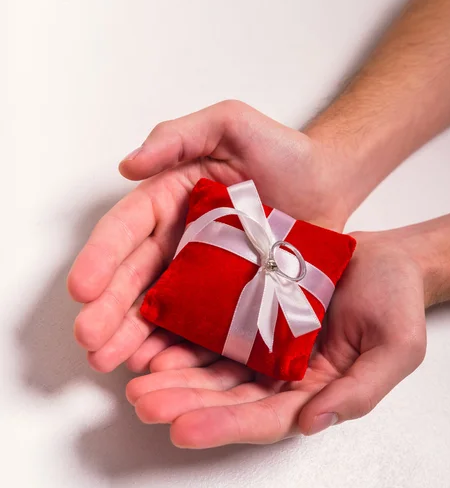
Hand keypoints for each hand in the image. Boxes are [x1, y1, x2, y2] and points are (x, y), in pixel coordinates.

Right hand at [67, 101, 349, 371]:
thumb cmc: (282, 151)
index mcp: (169, 199)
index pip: (127, 229)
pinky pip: (198, 324)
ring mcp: (201, 273)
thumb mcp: (229, 123)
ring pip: (158, 306)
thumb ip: (179, 136)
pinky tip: (156, 364)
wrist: (328, 184)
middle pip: (134, 276)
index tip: (83, 289)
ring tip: (110, 360)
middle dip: (109, 309)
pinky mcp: (229, 297)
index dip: (101, 258)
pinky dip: (176, 345)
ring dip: (131, 335)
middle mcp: (177, 239)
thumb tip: (127, 166)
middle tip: (90, 339)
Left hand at [125, 230, 426, 447]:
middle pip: (228, 397)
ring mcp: (265, 344)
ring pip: (213, 367)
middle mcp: (283, 374)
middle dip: (185, 402)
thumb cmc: (396, 301)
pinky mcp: (252, 314)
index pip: (264, 418)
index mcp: (314, 391)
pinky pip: (214, 330)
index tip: (182, 429)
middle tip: (144, 402)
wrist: (386, 258)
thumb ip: (359, 391)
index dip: (224, 426)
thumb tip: (312, 424)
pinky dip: (185, 340)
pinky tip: (157, 341)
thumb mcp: (394, 349)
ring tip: (138, 378)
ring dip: (175, 375)